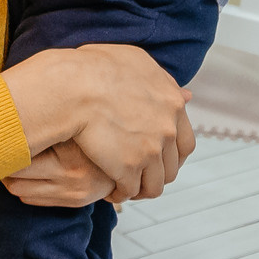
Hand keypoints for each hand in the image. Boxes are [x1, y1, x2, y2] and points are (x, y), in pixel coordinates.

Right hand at [0, 42, 194, 199]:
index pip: (185, 142)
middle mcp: (167, 128)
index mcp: (172, 103)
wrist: (73, 86)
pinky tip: (111, 193)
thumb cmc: (95, 67)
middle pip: (172, 167)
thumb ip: (162, 81)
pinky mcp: (129, 168)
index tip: (160, 160)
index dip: (172, 156)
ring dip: (141, 189)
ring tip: (126, 189)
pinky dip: (121, 195)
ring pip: (154, 185)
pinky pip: (130, 191)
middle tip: (142, 177)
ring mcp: (150, 150)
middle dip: (157, 175)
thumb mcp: (137, 62)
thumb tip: (184, 94)